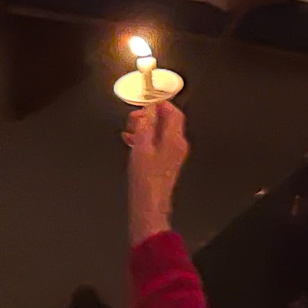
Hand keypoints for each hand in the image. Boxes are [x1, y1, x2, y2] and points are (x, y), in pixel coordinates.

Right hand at [125, 99, 188, 243]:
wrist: (149, 206)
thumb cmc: (146, 181)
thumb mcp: (141, 148)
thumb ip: (145, 126)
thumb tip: (148, 109)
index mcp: (174, 139)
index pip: (173, 111)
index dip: (160, 103)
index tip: (146, 101)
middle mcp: (177, 145)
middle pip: (167, 120)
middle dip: (150, 115)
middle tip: (134, 118)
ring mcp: (173, 154)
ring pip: (161, 131)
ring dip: (145, 127)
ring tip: (130, 130)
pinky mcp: (166, 162)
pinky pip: (158, 143)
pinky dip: (146, 138)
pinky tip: (132, 142)